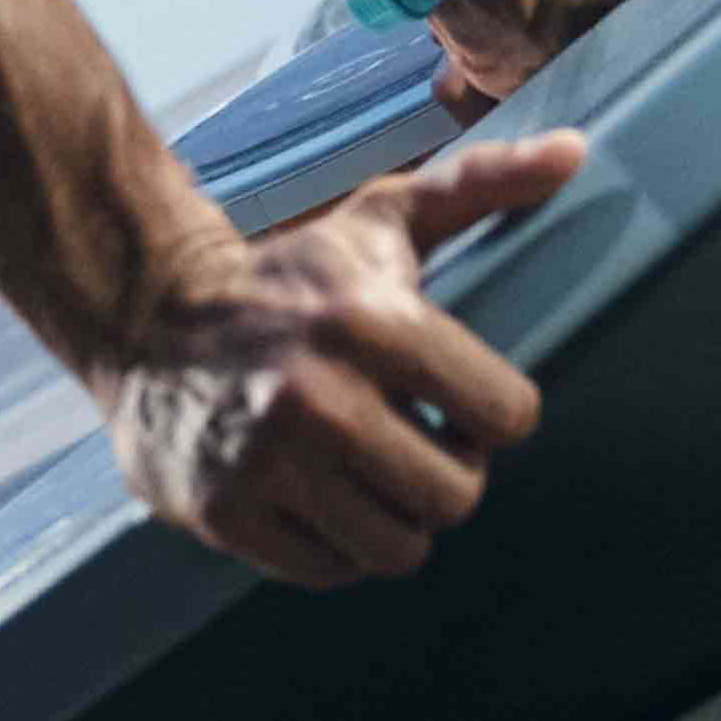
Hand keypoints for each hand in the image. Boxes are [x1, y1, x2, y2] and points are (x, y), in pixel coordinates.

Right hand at [96, 144, 583, 586]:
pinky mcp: (226, 512)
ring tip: (368, 473)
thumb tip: (574, 150)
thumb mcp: (382, 220)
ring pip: (397, 547)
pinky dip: (336, 545)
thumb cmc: (288, 276)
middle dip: (446, 473)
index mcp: (373, 323)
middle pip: (455, 496)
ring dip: (395, 518)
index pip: (507, 414)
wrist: (145, 314)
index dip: (493, 412)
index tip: (459, 401)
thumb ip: (482, 184)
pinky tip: (317, 495)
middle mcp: (319, 398)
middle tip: (414, 444)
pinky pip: (331, 570)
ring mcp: (267, 462)